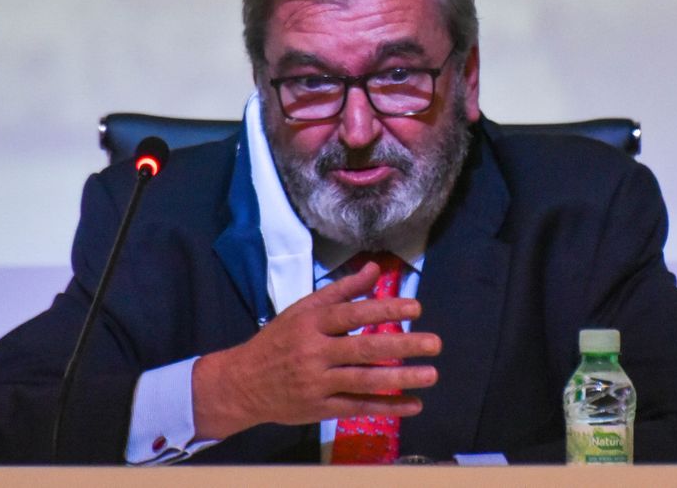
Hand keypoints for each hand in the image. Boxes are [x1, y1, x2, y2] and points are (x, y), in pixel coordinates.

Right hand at [190, 261, 440, 440]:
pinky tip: (413, 405)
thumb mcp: (302, 309)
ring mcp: (317, 383)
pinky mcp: (320, 408)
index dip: (384, 310)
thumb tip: (375, 268)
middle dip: (402, 346)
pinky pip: (357, 408)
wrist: (242, 383)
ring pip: (364, 381)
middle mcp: (315, 352)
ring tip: (431, 374)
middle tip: (434, 343)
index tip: (415, 309)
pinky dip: (386, 407)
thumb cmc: (278, 341)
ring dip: (401, 379)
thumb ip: (341, 290)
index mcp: (311, 323)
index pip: (352, 314)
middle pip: (363, 349)